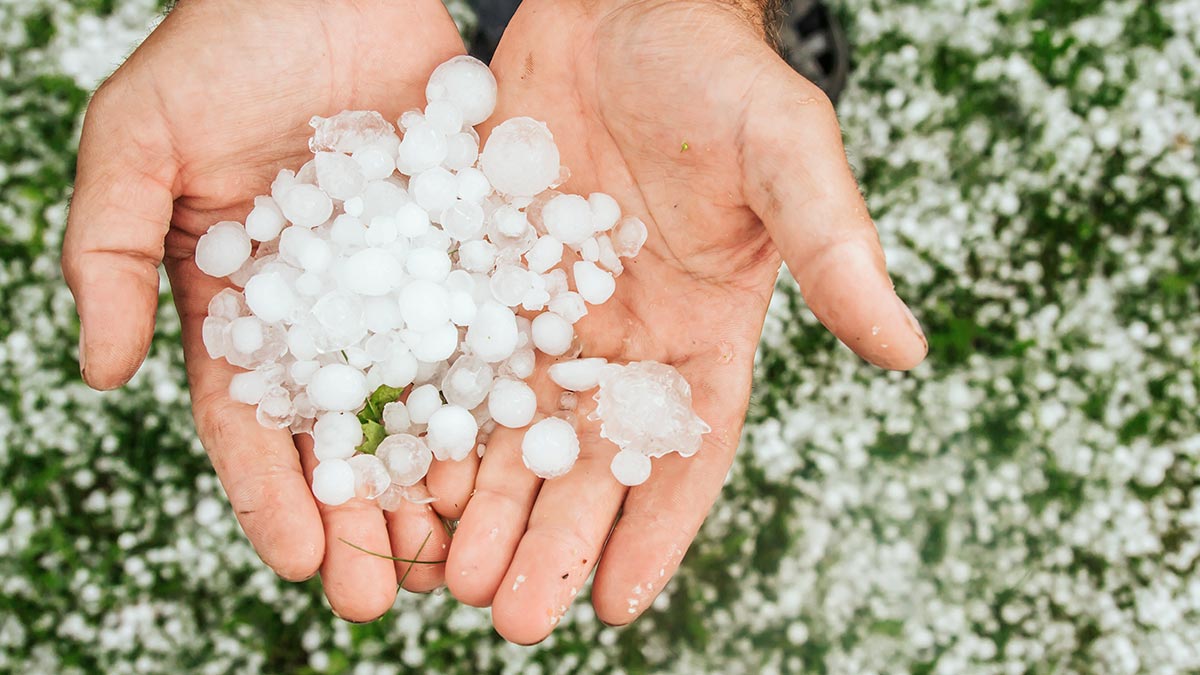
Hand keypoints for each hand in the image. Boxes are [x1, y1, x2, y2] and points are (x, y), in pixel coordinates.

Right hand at [61, 0, 468, 620]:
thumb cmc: (220, 49)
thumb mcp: (137, 143)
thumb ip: (108, 252)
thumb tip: (103, 374)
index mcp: (244, 305)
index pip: (253, 420)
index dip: (273, 494)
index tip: (300, 563)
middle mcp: (329, 311)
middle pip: (343, 434)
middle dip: (359, 517)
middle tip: (381, 597)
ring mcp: (402, 287)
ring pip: (421, 402)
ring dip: (435, 482)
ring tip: (454, 555)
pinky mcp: (466, 252)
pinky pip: (485, 332)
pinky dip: (497, 398)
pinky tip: (517, 456)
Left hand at [444, 0, 926, 642]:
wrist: (621, 6)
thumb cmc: (717, 76)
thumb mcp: (785, 154)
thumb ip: (836, 249)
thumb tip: (908, 350)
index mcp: (703, 332)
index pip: (685, 451)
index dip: (655, 529)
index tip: (615, 604)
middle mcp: (621, 340)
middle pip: (586, 461)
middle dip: (550, 539)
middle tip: (509, 616)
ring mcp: (546, 312)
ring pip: (510, 427)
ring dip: (480, 503)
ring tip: (444, 573)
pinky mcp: (480, 275)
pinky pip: (450, 359)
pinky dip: (427, 419)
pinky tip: (395, 474)